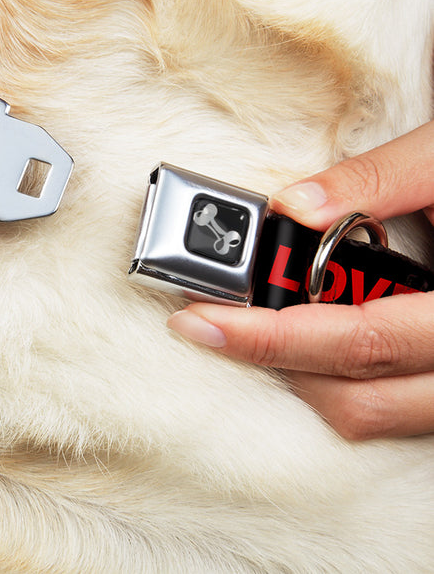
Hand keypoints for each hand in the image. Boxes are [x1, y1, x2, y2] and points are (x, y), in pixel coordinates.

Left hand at [168, 120, 433, 439]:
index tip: (201, 320)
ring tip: (253, 327)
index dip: (271, 337)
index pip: (360, 340)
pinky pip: (393, 408)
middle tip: (209, 323)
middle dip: (271, 361)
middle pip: (358, 397)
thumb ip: (377, 179)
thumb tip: (292, 205)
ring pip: (374, 414)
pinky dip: (340, 379)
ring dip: (303, 376)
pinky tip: (310, 336)